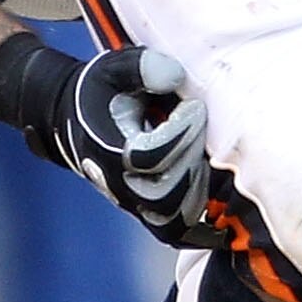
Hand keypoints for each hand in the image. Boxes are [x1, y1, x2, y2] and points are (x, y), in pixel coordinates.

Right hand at [0, 34, 226, 246]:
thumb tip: (173, 78)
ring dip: (200, 188)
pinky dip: (201, 231)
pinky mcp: (147, 211)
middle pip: (166, 193)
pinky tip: (224, 224)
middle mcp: (118, 183)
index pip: (151, 156)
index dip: (180, 133)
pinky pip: (175, 234)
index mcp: (107, 148)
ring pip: (174, 218)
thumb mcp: (116, 68)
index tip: (194, 106)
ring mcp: (133, 202)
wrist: (77, 120)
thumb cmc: (104, 91)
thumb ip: (142, 67)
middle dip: (193, 158)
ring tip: (206, 154)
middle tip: (202, 128)